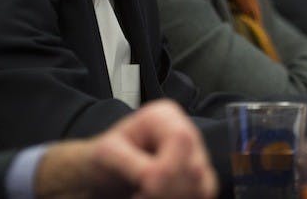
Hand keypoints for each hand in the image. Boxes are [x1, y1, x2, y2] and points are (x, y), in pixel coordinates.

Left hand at [36, 100, 217, 198]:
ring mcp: (195, 154)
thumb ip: (131, 161)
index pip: (182, 140)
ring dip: (175, 198)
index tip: (143, 186)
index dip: (166, 170)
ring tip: (144, 196)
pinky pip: (203, 194)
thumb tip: (155, 177)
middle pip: (195, 166)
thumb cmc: (103, 159)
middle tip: (140, 196)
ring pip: (203, 184)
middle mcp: (185, 130)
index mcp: (164, 115)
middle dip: (168, 190)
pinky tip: (159, 198)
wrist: (102, 175)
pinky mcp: (199, 176)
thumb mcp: (107, 153)